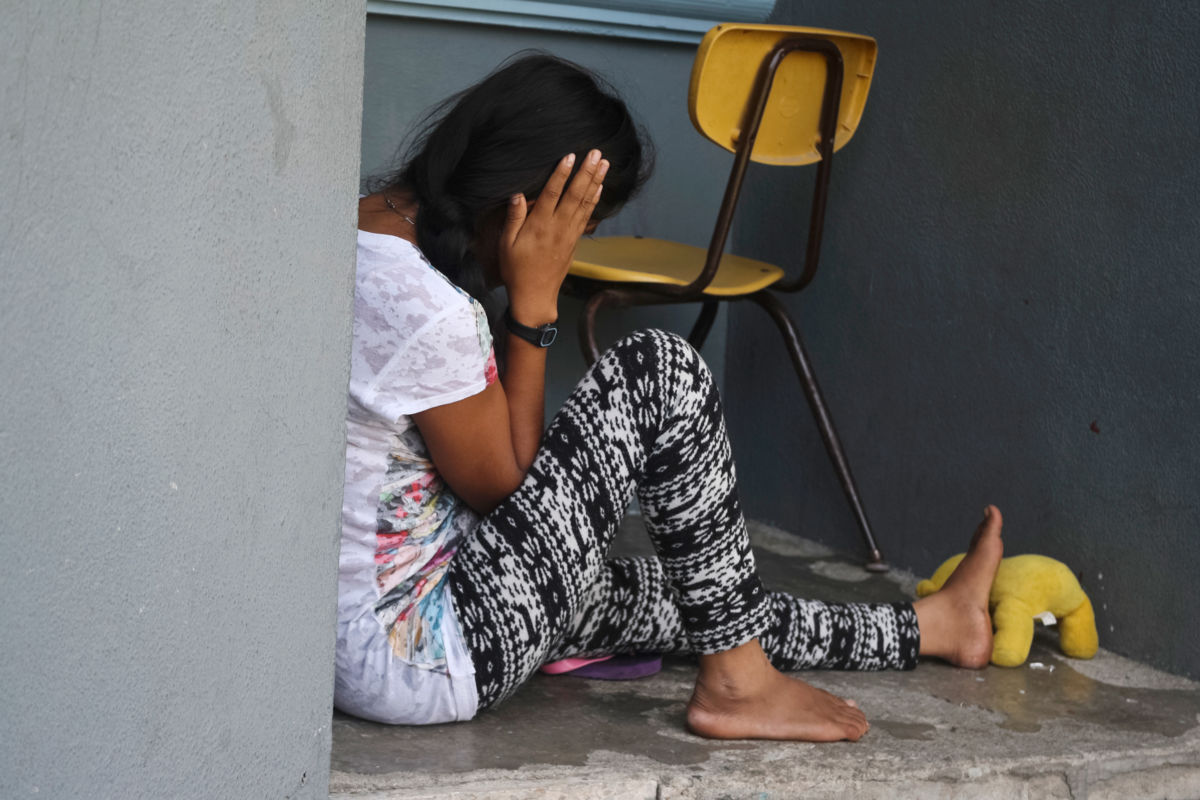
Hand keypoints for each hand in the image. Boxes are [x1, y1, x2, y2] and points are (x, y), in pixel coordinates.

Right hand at [499, 149, 607, 324]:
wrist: (535, 296)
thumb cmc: (516, 270)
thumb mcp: (506, 245)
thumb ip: (513, 218)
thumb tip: (518, 195)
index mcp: (539, 226)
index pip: (552, 194)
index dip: (561, 174)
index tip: (570, 156)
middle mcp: (558, 227)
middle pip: (575, 194)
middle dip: (586, 172)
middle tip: (596, 153)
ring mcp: (569, 234)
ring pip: (585, 203)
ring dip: (595, 181)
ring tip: (604, 163)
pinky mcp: (574, 241)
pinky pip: (586, 216)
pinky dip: (594, 200)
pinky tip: (600, 187)